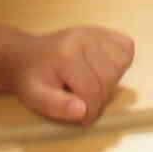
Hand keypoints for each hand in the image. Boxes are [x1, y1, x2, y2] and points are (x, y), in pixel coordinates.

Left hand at [5, 26, 135, 125]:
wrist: (26, 55)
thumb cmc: (30, 78)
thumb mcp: (34, 97)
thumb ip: (56, 106)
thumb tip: (82, 112)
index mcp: (66, 55)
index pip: (91, 90)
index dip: (90, 112)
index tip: (84, 120)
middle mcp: (83, 39)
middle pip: (108, 78)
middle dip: (100, 99)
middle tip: (85, 103)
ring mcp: (95, 32)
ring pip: (120, 64)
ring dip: (111, 82)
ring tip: (91, 85)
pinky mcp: (103, 31)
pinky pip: (126, 48)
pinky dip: (120, 63)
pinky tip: (102, 70)